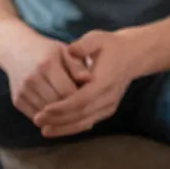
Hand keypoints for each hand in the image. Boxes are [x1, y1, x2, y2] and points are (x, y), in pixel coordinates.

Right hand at [0, 28, 93, 121]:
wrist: (15, 50)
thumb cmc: (46, 51)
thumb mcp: (64, 52)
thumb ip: (77, 66)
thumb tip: (90, 79)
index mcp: (47, 64)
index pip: (68, 92)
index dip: (81, 99)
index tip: (90, 99)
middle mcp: (32, 78)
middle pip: (58, 105)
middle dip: (71, 109)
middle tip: (84, 109)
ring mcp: (23, 91)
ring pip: (47, 115)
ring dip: (60, 116)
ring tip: (72, 111)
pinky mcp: (17, 101)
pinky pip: (37, 117)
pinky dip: (48, 118)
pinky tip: (57, 112)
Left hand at [32, 28, 149, 139]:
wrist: (132, 56)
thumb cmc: (111, 45)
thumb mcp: (98, 38)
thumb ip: (84, 45)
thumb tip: (71, 50)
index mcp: (105, 80)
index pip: (82, 99)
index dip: (63, 106)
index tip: (44, 109)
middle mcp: (108, 97)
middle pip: (81, 114)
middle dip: (59, 120)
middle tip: (37, 120)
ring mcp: (109, 105)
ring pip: (85, 122)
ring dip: (64, 128)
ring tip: (44, 130)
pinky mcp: (106, 110)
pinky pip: (88, 122)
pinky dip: (72, 128)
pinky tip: (57, 129)